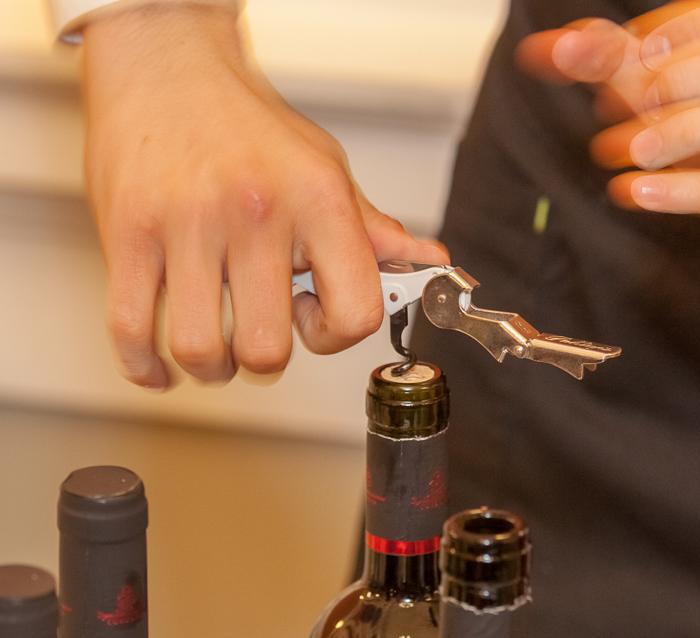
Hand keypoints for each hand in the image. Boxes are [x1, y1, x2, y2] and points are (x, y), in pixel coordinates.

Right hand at [82, 5, 445, 388]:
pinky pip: (129, 331)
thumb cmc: (249, 126)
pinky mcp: (127, 233)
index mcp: (317, 201)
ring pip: (200, 350)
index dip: (335, 336)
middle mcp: (255, 213)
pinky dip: (145, 367)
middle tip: (260, 335)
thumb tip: (428, 263)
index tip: (313, 320)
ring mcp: (186, 225)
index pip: (354, 314)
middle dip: (266, 361)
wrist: (167, 64)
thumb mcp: (327, 170)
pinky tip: (159, 368)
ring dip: (212, 369)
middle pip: (267, 349)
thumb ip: (373, 231)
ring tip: (215, 349)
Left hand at [517, 0, 699, 307]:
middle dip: (679, 75)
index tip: (625, 59)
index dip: (678, 27)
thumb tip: (554, 48)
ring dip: (685, 129)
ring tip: (630, 152)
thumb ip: (624, 72)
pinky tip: (636, 193)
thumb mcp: (689, 105)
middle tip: (614, 109)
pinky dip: (688, 190)